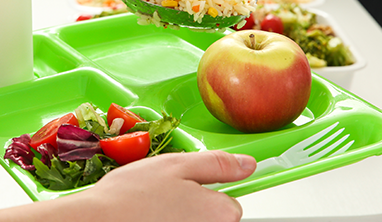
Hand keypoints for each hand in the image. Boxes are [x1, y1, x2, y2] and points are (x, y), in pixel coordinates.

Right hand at [79, 151, 255, 221]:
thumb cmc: (132, 196)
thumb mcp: (177, 165)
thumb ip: (218, 164)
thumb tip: (248, 165)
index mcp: (221, 213)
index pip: (231, 203)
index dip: (207, 191)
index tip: (186, 187)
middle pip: (210, 219)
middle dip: (190, 207)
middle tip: (162, 196)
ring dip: (174, 217)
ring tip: (149, 210)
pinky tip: (144, 219)